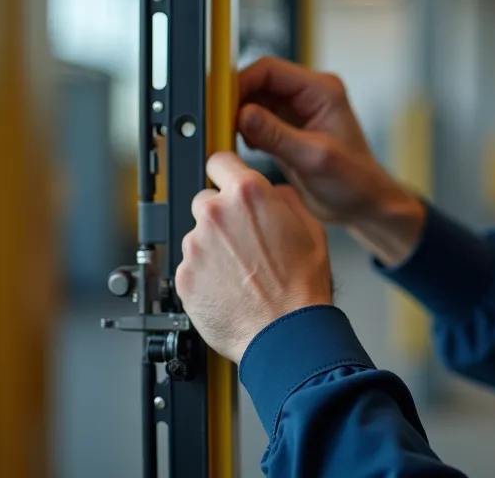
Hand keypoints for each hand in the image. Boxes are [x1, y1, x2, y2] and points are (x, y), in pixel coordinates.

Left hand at [174, 151, 331, 363]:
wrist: (285, 333)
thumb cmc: (302, 286)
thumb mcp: (311, 230)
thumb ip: (286, 201)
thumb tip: (276, 193)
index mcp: (248, 194)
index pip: (220, 160)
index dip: (227, 171)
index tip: (227, 180)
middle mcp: (216, 214)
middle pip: (206, 200)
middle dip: (222, 215)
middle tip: (244, 241)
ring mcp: (196, 246)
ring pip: (198, 236)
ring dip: (213, 248)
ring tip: (241, 272)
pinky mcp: (183, 276)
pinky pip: (191, 267)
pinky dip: (205, 275)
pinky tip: (229, 288)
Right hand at [236, 57, 424, 265]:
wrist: (364, 204)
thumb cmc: (354, 181)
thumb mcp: (314, 158)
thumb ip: (277, 135)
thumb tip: (242, 114)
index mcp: (321, 90)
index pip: (270, 70)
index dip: (241, 82)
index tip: (220, 102)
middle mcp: (308, 95)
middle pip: (258, 82)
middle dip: (235, 100)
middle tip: (217, 122)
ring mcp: (296, 112)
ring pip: (253, 101)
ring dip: (237, 117)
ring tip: (227, 137)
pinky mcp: (286, 130)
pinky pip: (255, 121)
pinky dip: (243, 132)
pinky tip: (243, 148)